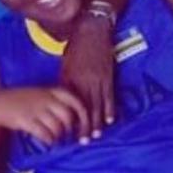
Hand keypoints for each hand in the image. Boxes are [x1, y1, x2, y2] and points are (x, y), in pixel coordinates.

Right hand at [0, 86, 90, 145]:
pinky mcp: (26, 120)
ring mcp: (35, 109)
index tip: (86, 130)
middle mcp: (46, 98)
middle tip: (69, 138)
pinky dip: (49, 141)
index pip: (76, 102)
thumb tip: (77, 119)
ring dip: (59, 137)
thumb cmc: (21, 100)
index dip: (85, 118)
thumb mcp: (42, 94)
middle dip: (71, 131)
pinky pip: (44, 134)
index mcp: (52, 90)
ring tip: (56, 140)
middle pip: (68, 117)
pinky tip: (47, 142)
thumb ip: (58, 102)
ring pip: (57, 127)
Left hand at [59, 16, 113, 137]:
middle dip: (84, 126)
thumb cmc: (76, 46)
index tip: (68, 132)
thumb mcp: (65, 64)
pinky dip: (110, 109)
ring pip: (97, 105)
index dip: (70, 119)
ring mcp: (98, 80)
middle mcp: (84, 82)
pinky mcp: (109, 76)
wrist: (92, 30)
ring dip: (97, 122)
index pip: (70, 104)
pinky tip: (110, 120)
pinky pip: (110, 96)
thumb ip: (65, 81)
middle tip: (83, 141)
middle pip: (84, 109)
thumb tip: (63, 97)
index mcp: (71, 79)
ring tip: (96, 136)